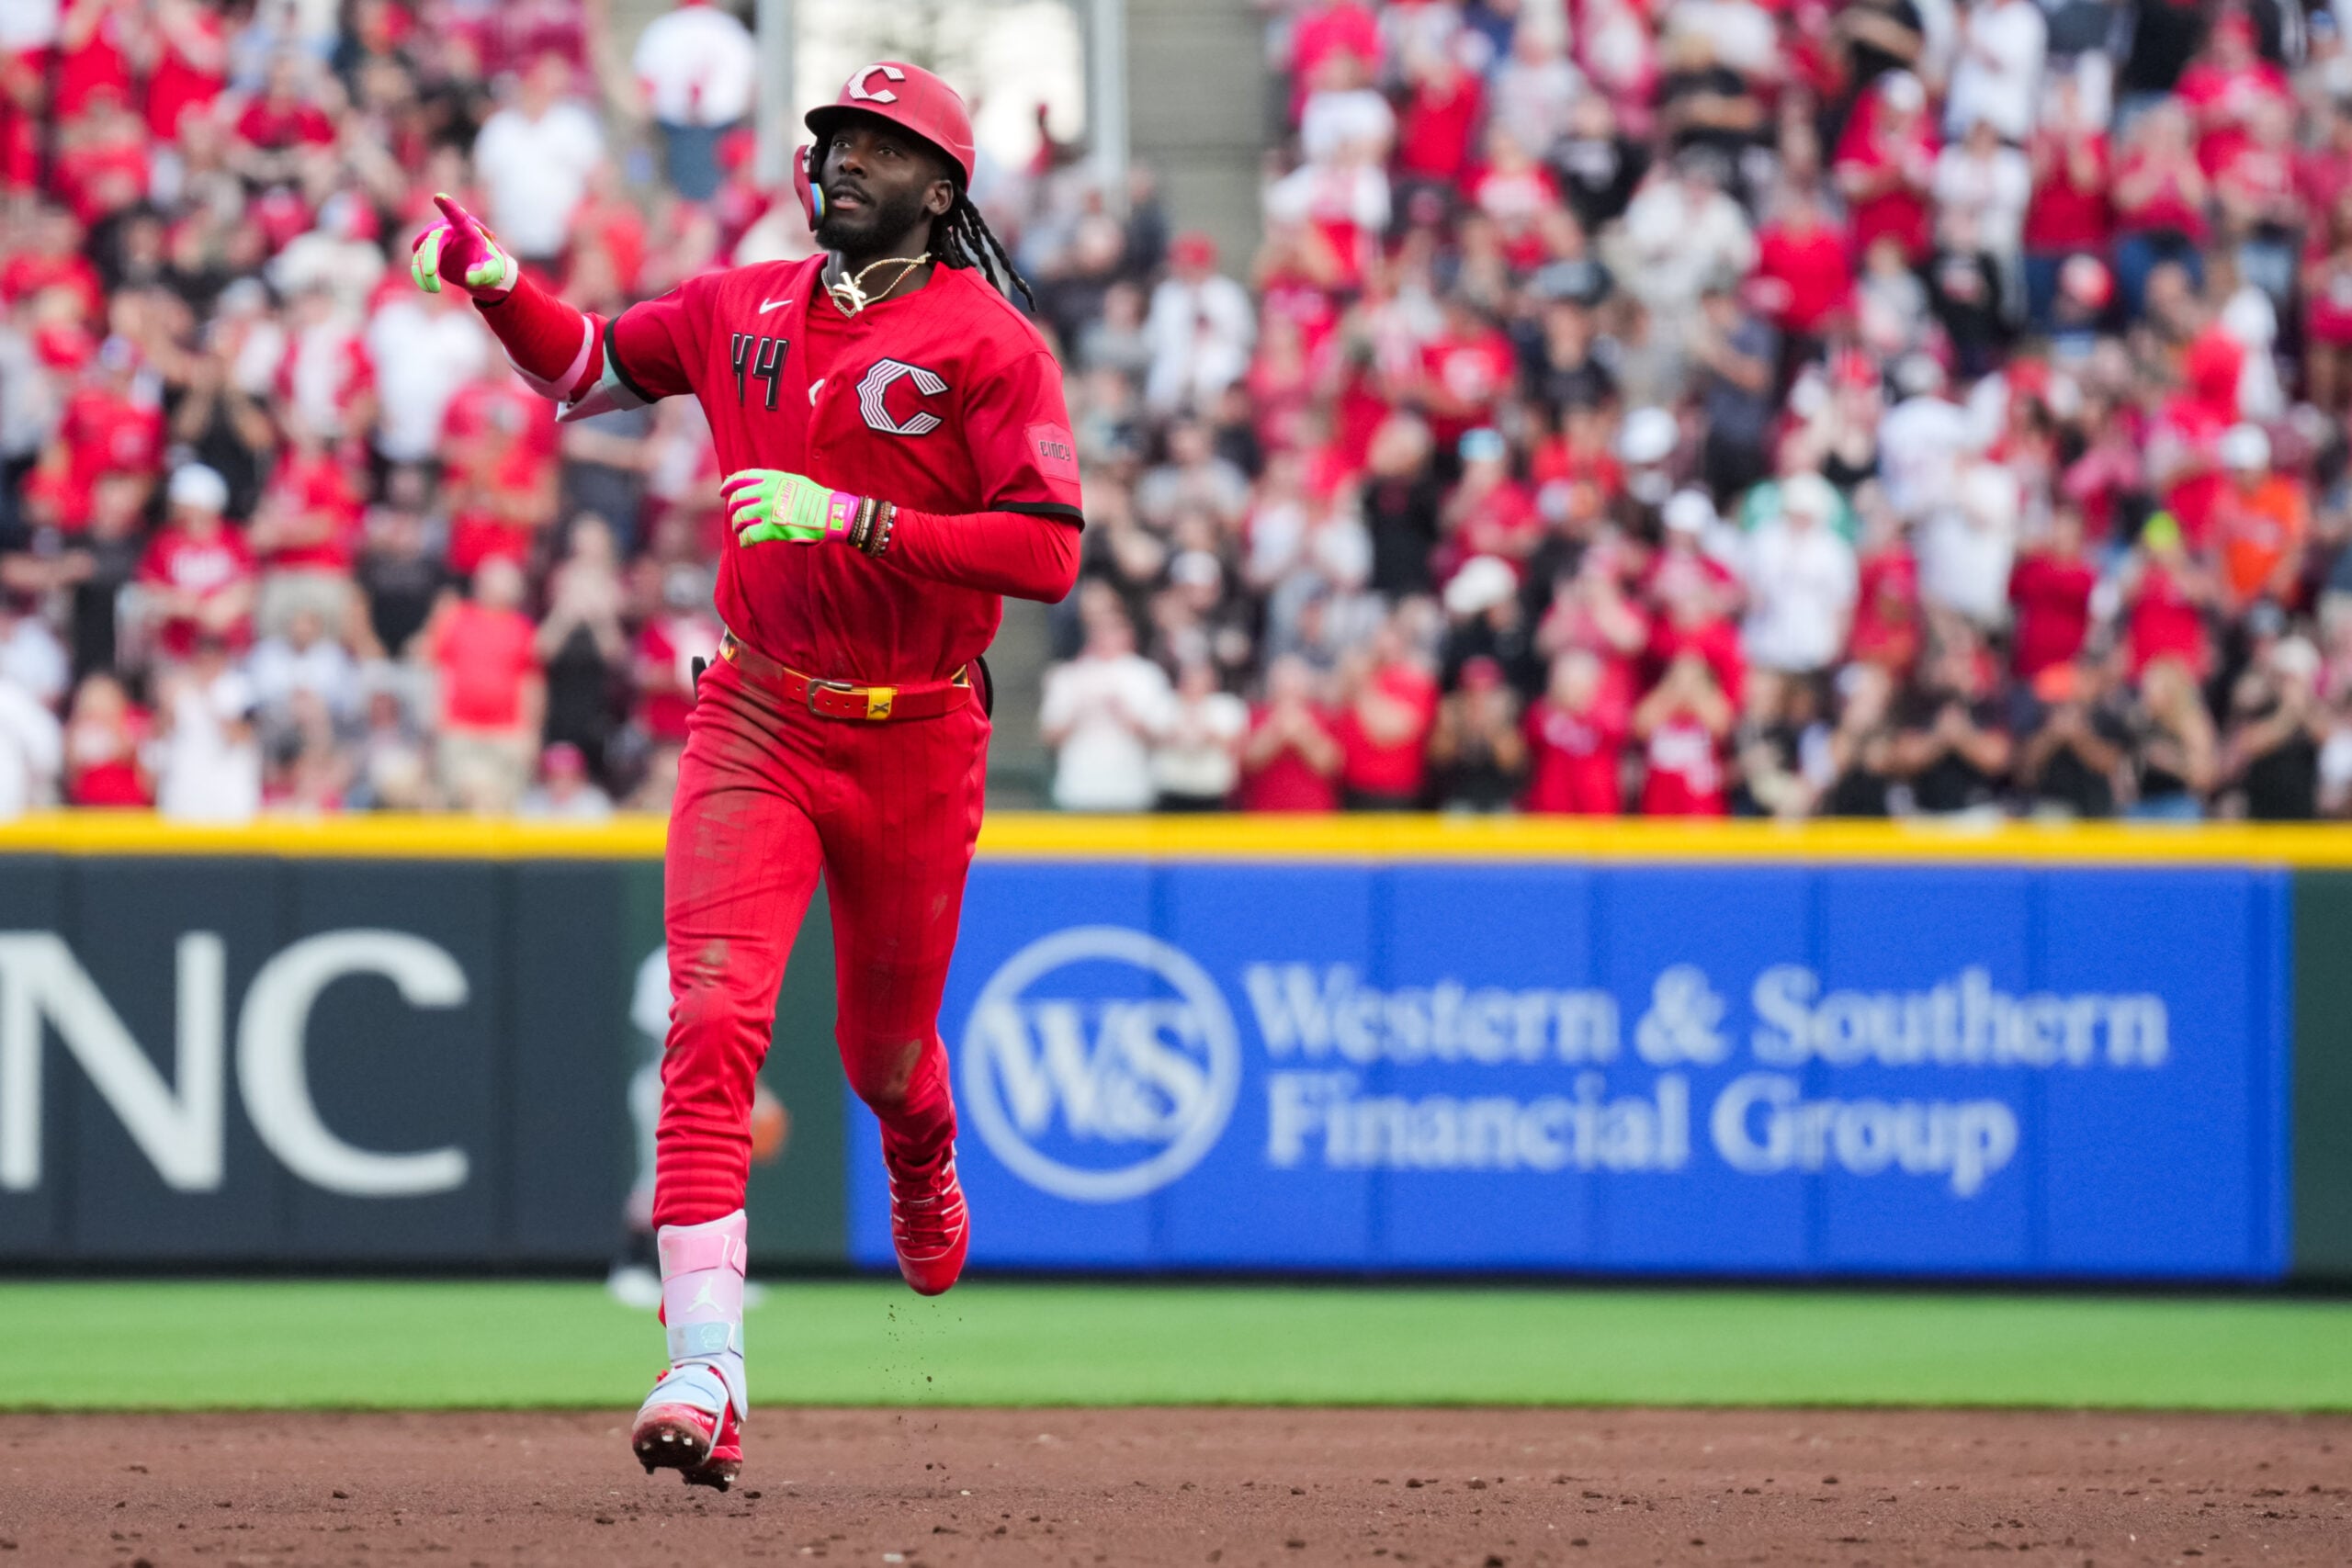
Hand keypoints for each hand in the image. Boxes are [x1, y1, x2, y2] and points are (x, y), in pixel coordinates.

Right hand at [410, 193, 517, 301]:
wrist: (481, 273)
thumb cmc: (492, 268)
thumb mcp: (494, 272)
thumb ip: (484, 274)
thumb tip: (469, 278)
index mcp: (469, 231)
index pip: (458, 217)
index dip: (448, 207)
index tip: (439, 197)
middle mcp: (449, 230)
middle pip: (434, 238)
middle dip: (430, 255)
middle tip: (431, 273)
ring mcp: (437, 240)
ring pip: (423, 251)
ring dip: (423, 271)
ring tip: (435, 290)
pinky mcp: (429, 251)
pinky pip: (418, 261)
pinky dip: (419, 274)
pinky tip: (428, 288)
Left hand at [720, 469, 861, 546]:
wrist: (831, 514)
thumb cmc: (816, 499)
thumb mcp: (794, 482)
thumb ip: (774, 483)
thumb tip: (756, 486)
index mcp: (772, 478)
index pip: (741, 477)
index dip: (728, 485)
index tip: (723, 492)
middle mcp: (767, 492)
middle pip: (737, 499)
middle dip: (732, 509)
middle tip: (735, 516)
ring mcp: (768, 510)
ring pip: (739, 518)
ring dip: (737, 525)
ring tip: (740, 530)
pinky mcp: (772, 529)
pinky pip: (749, 535)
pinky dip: (744, 541)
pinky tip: (746, 543)